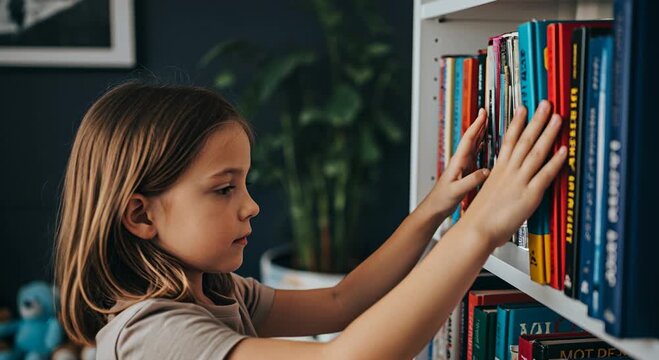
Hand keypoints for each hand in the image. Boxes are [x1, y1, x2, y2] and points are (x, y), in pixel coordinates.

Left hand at [425, 108, 489, 219]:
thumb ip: (472, 180)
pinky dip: (482, 147)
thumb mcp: (458, 190)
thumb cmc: (441, 199)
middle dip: (479, 124)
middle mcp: (460, 161)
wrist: (435, 207)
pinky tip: (486, 146)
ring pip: (474, 145)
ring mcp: (462, 165)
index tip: (482, 114)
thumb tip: (486, 171)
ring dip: (481, 134)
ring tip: (489, 124)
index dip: (476, 125)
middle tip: (486, 112)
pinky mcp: (465, 171)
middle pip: (471, 138)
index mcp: (457, 162)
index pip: (468, 139)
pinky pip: (476, 155)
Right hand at [459, 101, 565, 248]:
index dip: (516, 122)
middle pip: (524, 140)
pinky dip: (555, 161)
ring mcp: (519, 181)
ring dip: (548, 133)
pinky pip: (545, 174)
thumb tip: (506, 184)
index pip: (508, 140)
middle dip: (536, 120)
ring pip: (536, 152)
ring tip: (558, 118)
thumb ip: (499, 185)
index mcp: (498, 170)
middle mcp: (508, 172)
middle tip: (546, 105)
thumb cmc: (479, 218)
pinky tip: (564, 150)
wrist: (476, 230)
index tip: (522, 108)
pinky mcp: (529, 195)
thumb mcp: (488, 194)